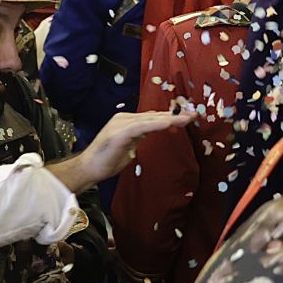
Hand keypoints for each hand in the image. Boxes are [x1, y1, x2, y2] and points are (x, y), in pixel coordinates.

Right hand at [49, 110, 194, 193]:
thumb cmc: (106, 161)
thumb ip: (138, 138)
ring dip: (171, 118)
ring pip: (150, 119)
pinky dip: (156, 124)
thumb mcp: (128, 147)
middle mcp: (124, 119)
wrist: (88, 169)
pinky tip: (169, 123)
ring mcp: (121, 124)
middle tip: (195, 114)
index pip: (152, 118)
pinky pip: (142, 126)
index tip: (188, 117)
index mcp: (127, 121)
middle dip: (175, 115)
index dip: (171, 117)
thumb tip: (149, 132)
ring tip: (188, 118)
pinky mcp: (120, 132)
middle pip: (154, 116)